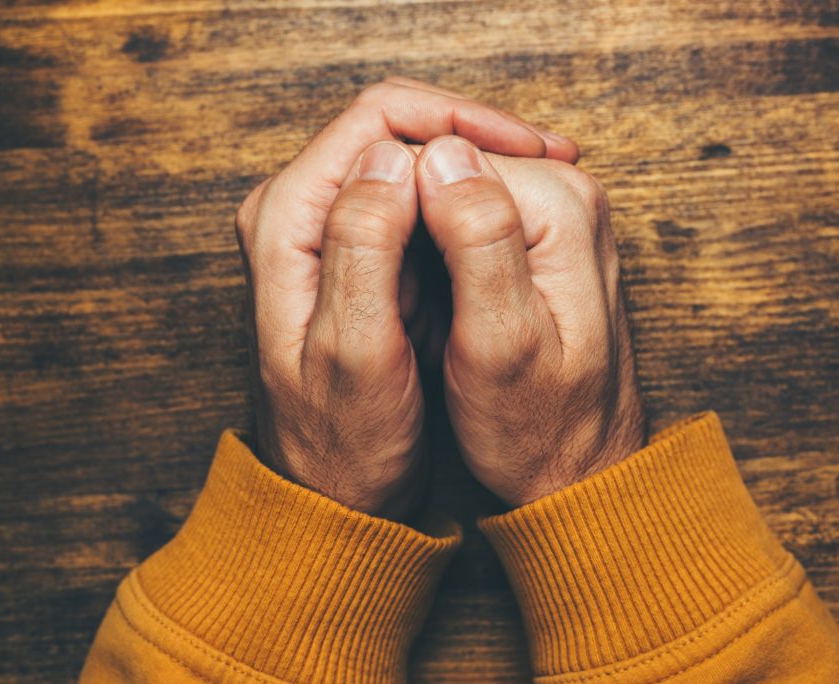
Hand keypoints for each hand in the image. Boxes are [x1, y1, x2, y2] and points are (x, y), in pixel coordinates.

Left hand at [235, 79, 577, 518]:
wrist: (335, 491)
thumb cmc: (345, 440)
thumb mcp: (356, 352)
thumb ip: (363, 246)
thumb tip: (393, 158)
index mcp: (287, 220)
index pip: (375, 120)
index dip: (459, 121)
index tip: (532, 148)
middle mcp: (297, 213)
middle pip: (391, 130)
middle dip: (472, 138)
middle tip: (552, 160)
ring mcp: (325, 231)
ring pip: (406, 161)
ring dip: (472, 168)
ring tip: (542, 182)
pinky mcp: (352, 253)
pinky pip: (411, 201)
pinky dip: (459, 202)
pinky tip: (506, 218)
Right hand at [414, 136, 644, 506]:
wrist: (580, 470)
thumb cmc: (536, 426)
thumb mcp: (499, 342)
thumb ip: (477, 240)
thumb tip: (440, 155)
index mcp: (560, 208)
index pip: (444, 153)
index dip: (390, 199)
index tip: (374, 266)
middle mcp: (570, 194)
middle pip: (451, 162)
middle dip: (405, 209)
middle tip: (388, 286)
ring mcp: (560, 213)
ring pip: (455, 186)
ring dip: (417, 227)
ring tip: (409, 295)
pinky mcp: (545, 237)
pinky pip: (470, 212)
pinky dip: (437, 243)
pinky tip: (428, 291)